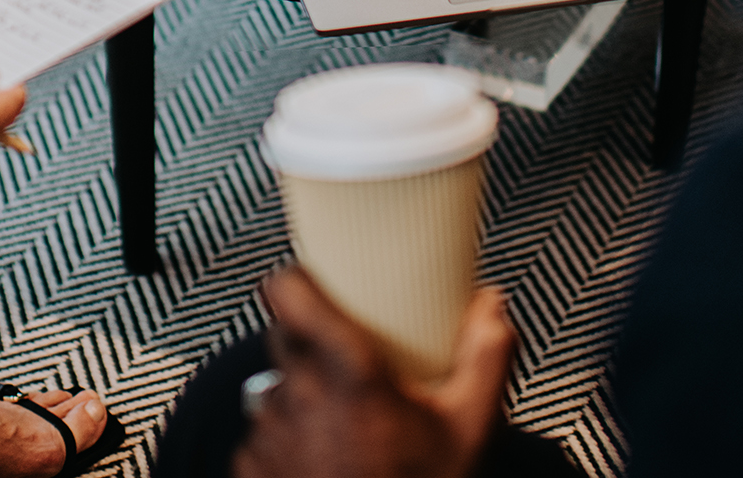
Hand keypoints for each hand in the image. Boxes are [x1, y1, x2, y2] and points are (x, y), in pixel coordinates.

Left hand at [234, 267, 515, 477]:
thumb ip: (485, 360)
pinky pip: (261, 436)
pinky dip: (286, 442)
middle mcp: (297, 394)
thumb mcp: (467, 430)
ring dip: (300, 397)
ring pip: (274, 388)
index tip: (316, 284)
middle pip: (283, 337)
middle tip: (347, 366)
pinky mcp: (250, 467)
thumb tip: (492, 304)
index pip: (287, 292)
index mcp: (346, 370)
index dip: (297, 282)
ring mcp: (268, 434)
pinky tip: (322, 461)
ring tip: (340, 425)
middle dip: (309, 343)